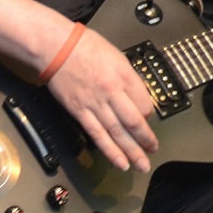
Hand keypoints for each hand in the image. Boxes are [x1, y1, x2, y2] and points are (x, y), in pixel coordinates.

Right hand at [44, 29, 159, 172]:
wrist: (58, 48)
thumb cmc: (86, 47)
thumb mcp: (117, 56)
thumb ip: (128, 78)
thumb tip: (137, 95)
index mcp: (124, 76)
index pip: (145, 103)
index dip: (150, 115)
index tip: (149, 121)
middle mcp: (112, 92)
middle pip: (134, 121)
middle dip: (146, 139)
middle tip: (154, 150)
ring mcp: (96, 104)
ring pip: (118, 133)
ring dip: (131, 151)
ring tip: (141, 165)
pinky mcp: (80, 112)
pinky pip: (97, 135)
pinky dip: (110, 151)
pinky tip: (119, 161)